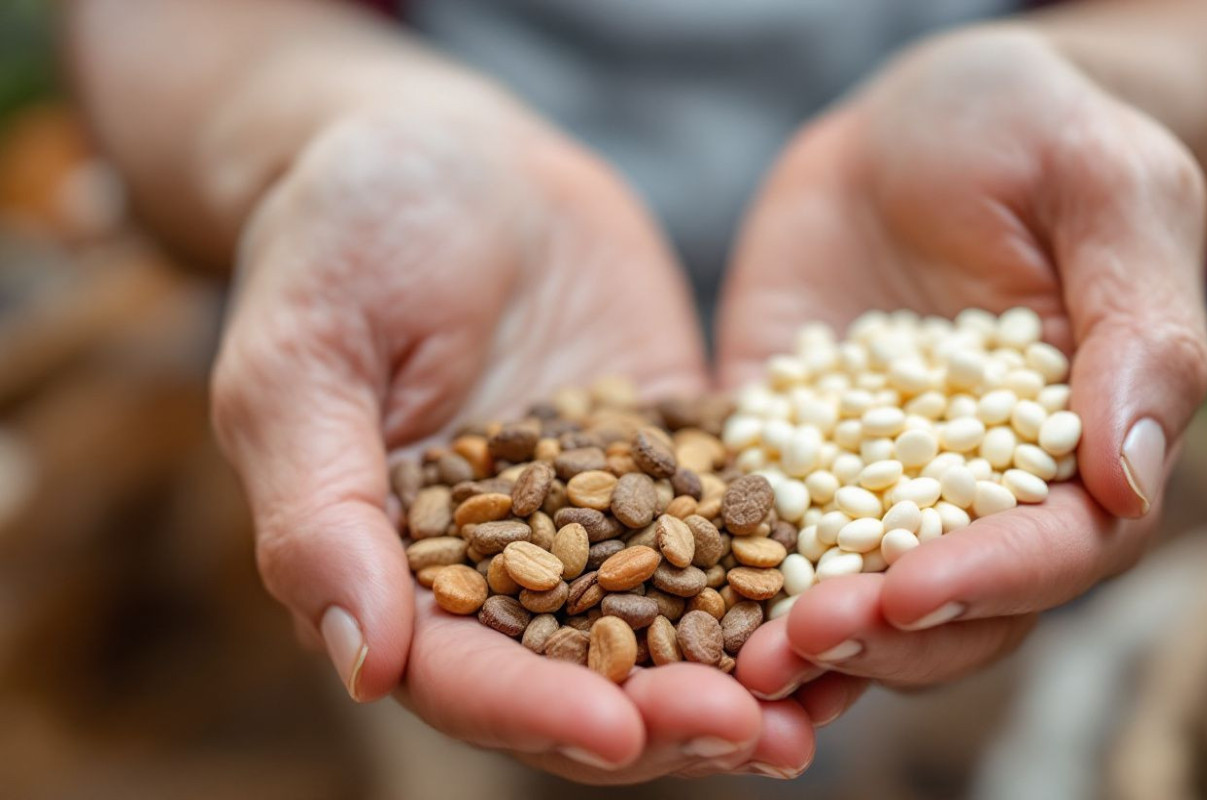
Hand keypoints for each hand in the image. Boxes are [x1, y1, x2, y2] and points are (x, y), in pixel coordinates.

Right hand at [211, 97, 813, 781]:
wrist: (447, 154)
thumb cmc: (344, 237)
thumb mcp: (303, 359)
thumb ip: (320, 505)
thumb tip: (360, 663)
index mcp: (404, 569)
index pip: (464, 673)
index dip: (536, 711)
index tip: (616, 734)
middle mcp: (511, 564)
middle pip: (589, 675)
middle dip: (669, 716)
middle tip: (759, 736)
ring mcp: (604, 515)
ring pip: (677, 625)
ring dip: (746, 674)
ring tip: (822, 708)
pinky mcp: (678, 459)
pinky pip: (741, 528)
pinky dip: (792, 576)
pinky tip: (857, 599)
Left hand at [719, 29, 1206, 700]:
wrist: (915, 117)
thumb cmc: (1040, 131)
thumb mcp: (1110, 192)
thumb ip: (1139, 330)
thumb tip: (1131, 482)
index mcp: (1080, 452)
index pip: (1054, 548)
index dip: (988, 579)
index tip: (910, 592)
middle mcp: (974, 491)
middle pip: (945, 604)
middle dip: (877, 633)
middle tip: (801, 642)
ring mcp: (867, 478)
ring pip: (846, 591)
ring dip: (796, 638)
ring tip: (733, 665)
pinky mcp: (780, 446)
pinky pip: (749, 520)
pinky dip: (717, 573)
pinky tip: (668, 603)